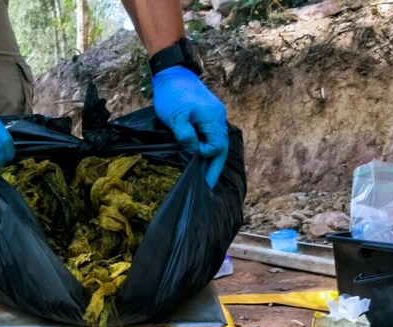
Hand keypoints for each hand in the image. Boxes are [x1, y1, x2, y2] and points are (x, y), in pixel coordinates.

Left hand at [152, 66, 227, 188]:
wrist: (172, 74)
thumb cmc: (172, 96)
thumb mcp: (176, 118)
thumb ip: (186, 137)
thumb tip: (195, 153)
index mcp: (213, 120)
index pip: (216, 148)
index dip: (204, 156)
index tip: (191, 157)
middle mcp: (218, 119)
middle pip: (221, 149)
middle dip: (213, 169)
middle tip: (207, 187)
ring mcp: (214, 117)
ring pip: (216, 144)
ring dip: (210, 161)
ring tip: (203, 177)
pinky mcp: (207, 116)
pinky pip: (211, 137)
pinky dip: (207, 150)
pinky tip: (199, 159)